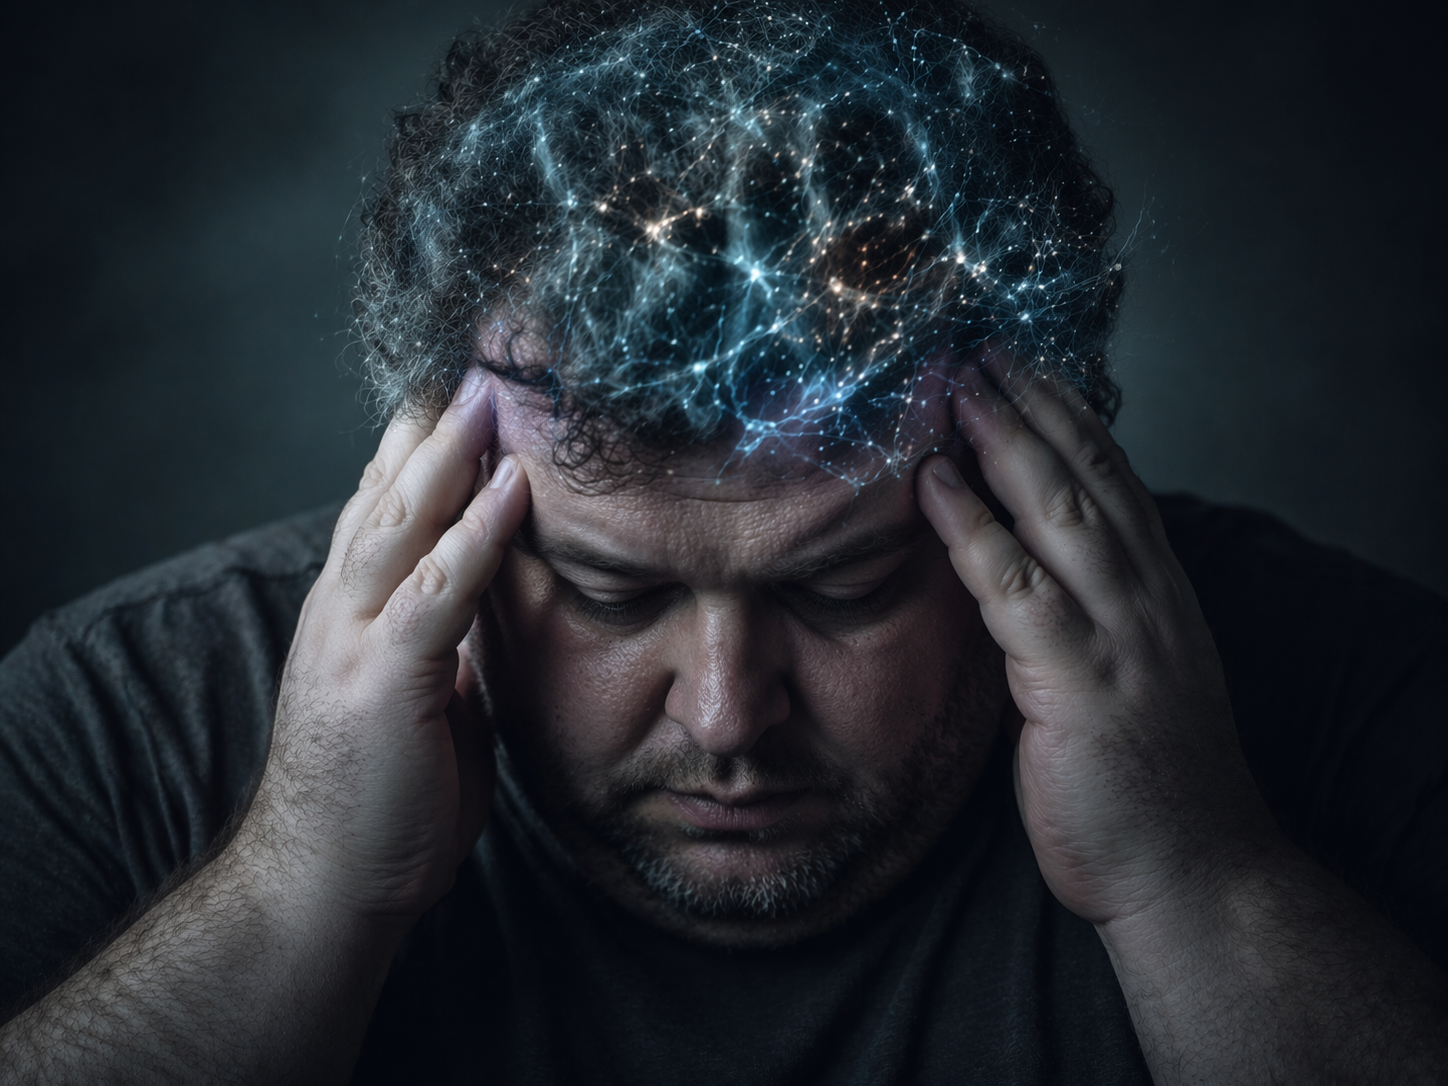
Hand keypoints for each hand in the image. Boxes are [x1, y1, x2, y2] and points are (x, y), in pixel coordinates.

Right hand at [239, 367, 529, 928]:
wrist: (324, 884)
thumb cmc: (381, 799)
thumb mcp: (422, 698)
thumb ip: (445, 645)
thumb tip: (486, 608)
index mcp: (351, 613)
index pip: (382, 509)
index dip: (420, 449)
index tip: (462, 394)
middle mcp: (341, 610)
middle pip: (384, 493)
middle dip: (432, 424)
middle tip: (478, 360)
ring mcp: (354, 639)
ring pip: (400, 521)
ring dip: (450, 452)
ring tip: (494, 391)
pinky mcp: (382, 678)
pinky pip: (437, 588)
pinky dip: (475, 531)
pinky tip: (510, 486)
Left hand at [916, 356, 1271, 925]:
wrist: (1194, 874)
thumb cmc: (1145, 781)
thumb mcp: (1124, 676)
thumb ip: (1083, 615)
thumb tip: (1018, 568)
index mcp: (1156, 593)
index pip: (1113, 478)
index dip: (1065, 414)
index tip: (1019, 363)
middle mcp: (1147, 597)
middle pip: (1089, 473)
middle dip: (1032, 401)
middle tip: (979, 343)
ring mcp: (1120, 635)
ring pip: (1060, 511)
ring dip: (1002, 439)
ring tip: (953, 383)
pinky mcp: (1082, 683)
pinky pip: (1017, 588)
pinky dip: (973, 528)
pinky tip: (933, 482)